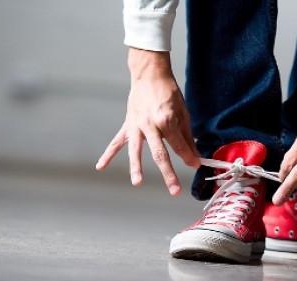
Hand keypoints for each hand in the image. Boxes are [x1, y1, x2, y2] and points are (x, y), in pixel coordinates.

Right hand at [95, 48, 199, 195]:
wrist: (149, 75)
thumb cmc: (169, 93)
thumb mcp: (183, 113)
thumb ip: (187, 137)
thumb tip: (194, 156)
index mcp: (166, 120)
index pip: (178, 145)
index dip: (188, 157)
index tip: (196, 165)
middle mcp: (150, 125)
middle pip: (159, 154)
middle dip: (168, 173)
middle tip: (175, 190)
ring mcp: (136, 126)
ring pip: (136, 151)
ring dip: (136, 167)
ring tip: (137, 183)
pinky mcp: (127, 125)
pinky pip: (116, 142)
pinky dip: (107, 154)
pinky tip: (100, 167)